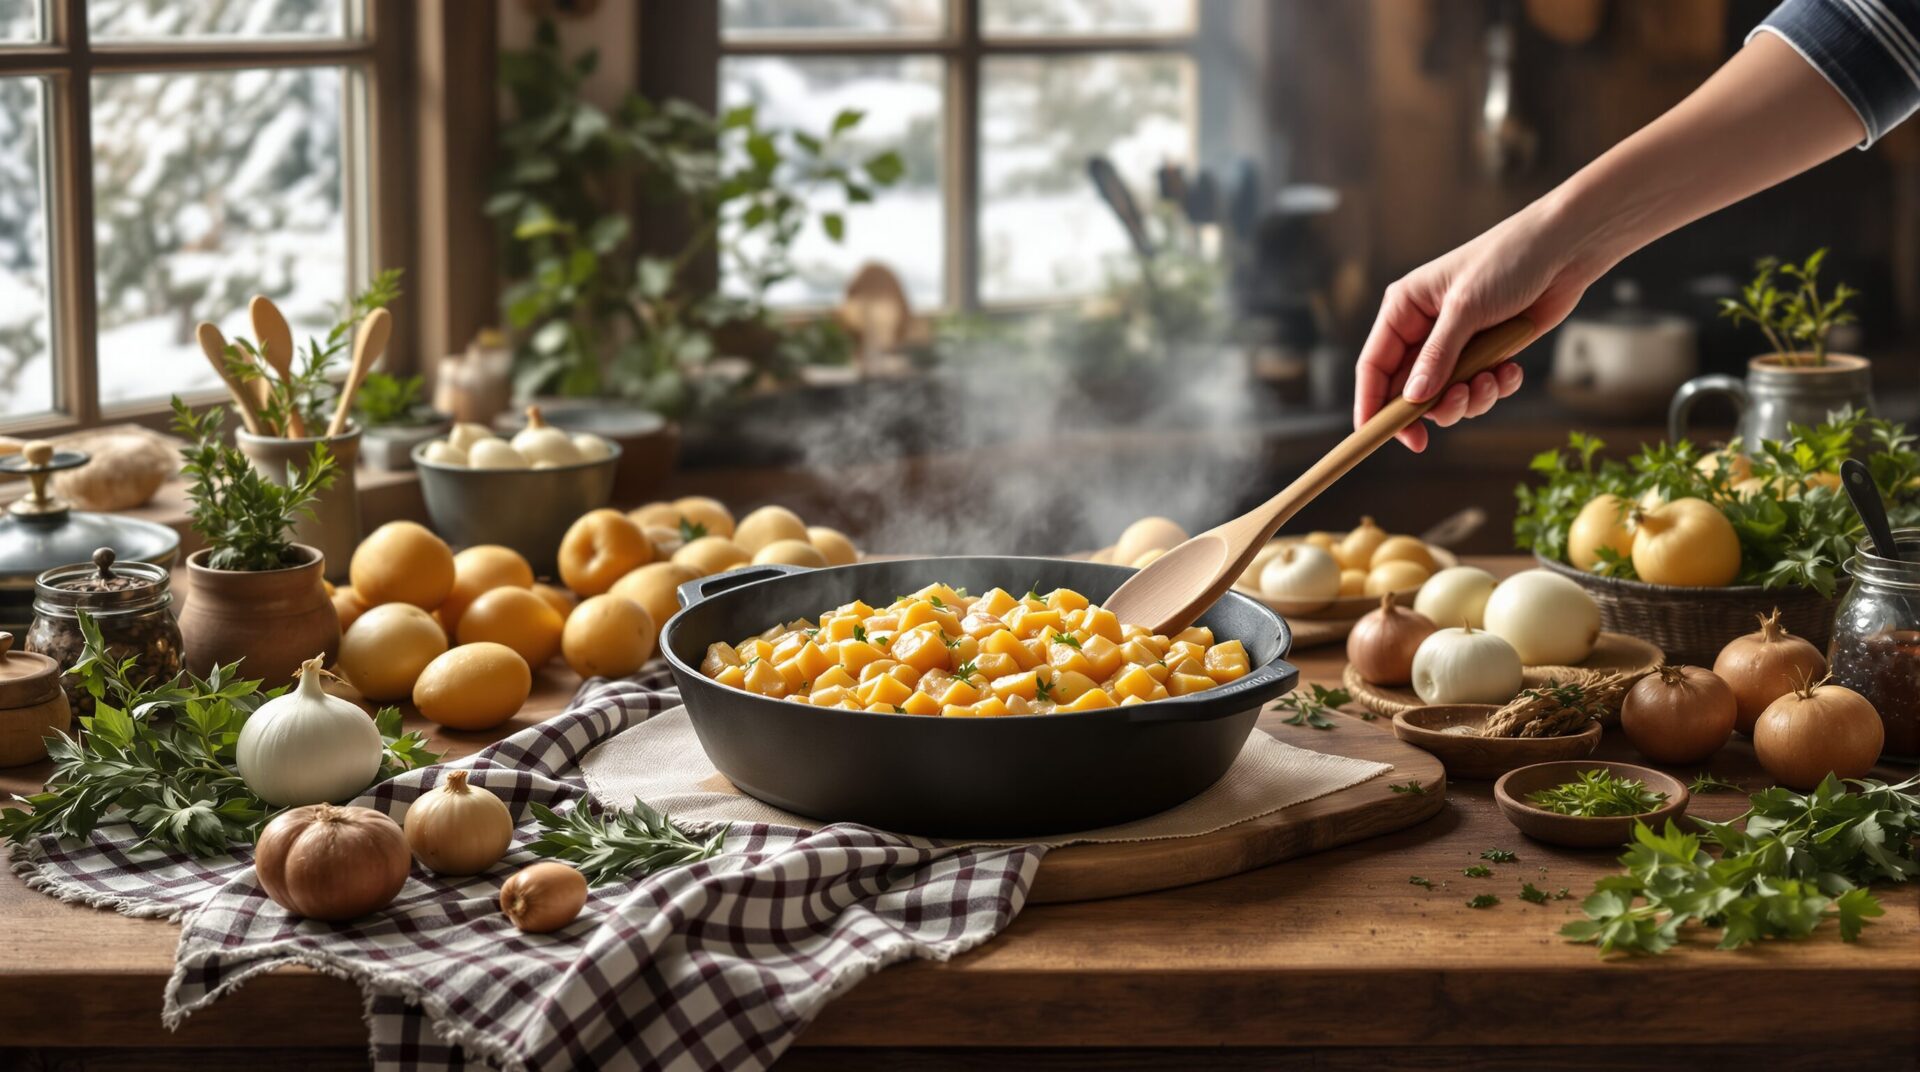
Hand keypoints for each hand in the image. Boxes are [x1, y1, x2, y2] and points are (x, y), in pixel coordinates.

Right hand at [1353, 200, 1602, 450]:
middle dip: (1434, 404)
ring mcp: (1457, 344)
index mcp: (1405, 309)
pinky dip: (1496, 388)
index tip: (1375, 437)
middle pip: (1409, 390)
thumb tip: (1413, 399)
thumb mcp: (1466, 307)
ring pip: (1445, 396)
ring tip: (1493, 378)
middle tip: (1459, 403)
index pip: (1374, 365)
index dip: (1371, 404)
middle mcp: (1425, 329)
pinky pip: (1479, 389)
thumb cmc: (1509, 260)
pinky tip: (1512, 368)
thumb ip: (1438, 356)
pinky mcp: (1487, 353)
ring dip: (1471, 398)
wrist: (1565, 249)